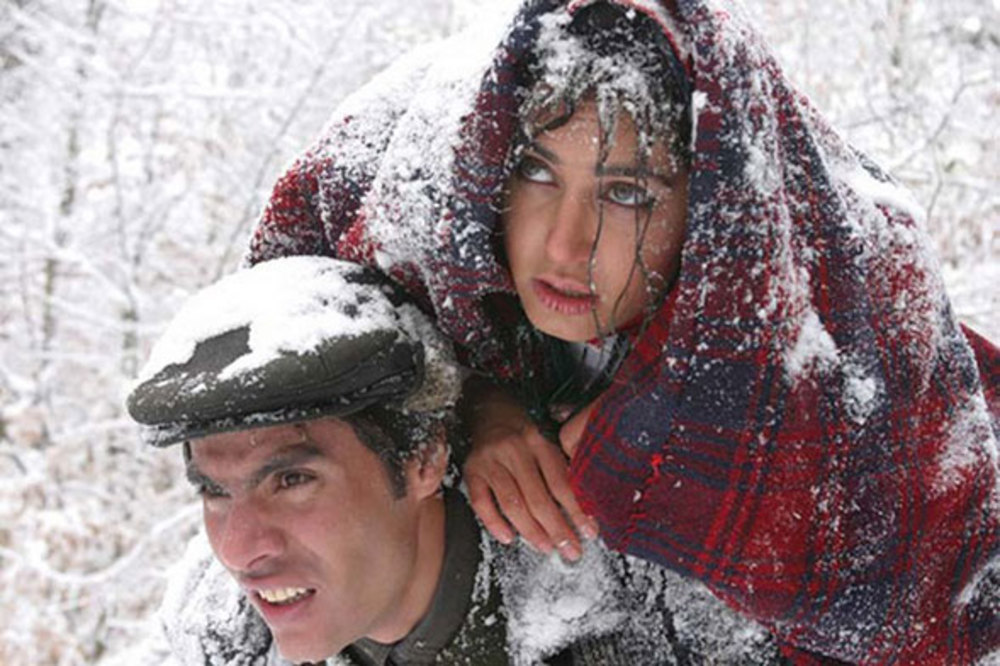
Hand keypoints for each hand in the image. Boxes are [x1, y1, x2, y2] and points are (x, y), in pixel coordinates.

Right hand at [462, 388, 596, 559]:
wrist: (490, 412)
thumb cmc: (525, 435)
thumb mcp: (547, 442)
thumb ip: (562, 470)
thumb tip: (586, 512)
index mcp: (539, 442)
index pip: (561, 483)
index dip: (576, 511)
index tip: (588, 532)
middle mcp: (515, 450)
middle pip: (538, 497)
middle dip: (556, 529)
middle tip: (570, 550)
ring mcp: (491, 460)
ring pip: (511, 503)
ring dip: (531, 531)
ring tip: (546, 547)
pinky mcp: (471, 470)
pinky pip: (481, 502)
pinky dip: (494, 523)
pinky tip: (509, 537)